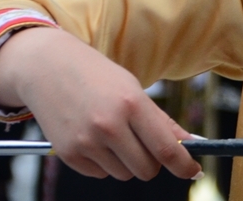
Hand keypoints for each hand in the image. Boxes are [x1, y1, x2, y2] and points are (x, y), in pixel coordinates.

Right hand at [0, 27, 200, 180]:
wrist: (48, 68)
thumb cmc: (98, 76)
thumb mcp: (135, 90)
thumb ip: (162, 121)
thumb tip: (189, 143)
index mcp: (132, 104)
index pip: (166, 148)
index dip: (183, 165)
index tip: (194, 171)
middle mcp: (108, 126)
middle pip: (146, 169)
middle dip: (153, 162)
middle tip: (146, 144)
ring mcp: (85, 142)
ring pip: (124, 174)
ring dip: (127, 162)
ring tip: (115, 134)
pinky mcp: (67, 154)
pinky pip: (100, 174)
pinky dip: (104, 163)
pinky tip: (95, 138)